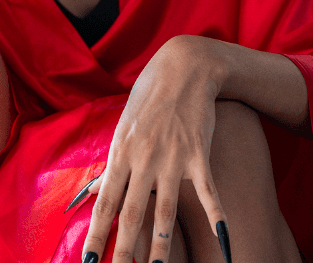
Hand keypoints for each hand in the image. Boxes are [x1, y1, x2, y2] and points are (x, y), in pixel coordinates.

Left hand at [81, 35, 228, 262]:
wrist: (182, 67)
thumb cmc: (150, 97)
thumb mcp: (124, 125)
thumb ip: (116, 161)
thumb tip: (95, 190)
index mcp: (121, 151)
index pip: (106, 201)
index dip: (97, 234)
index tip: (87, 262)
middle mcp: (143, 157)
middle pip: (131, 213)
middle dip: (123, 252)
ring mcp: (171, 157)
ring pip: (165, 211)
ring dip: (161, 247)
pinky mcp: (198, 153)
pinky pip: (208, 192)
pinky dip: (217, 218)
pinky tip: (224, 244)